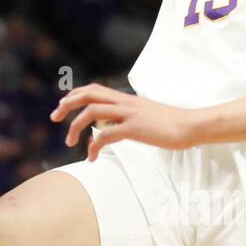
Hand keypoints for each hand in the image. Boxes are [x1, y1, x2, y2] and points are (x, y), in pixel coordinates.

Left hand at [51, 83, 198, 156]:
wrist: (191, 125)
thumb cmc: (170, 124)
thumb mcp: (144, 116)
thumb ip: (125, 118)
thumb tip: (108, 128)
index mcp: (126, 99)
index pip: (94, 89)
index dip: (75, 94)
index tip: (62, 106)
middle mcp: (125, 102)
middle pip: (88, 94)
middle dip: (67, 104)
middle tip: (54, 117)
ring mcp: (129, 114)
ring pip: (92, 112)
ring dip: (75, 127)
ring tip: (70, 143)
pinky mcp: (135, 128)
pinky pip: (105, 134)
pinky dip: (93, 146)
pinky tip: (91, 157)